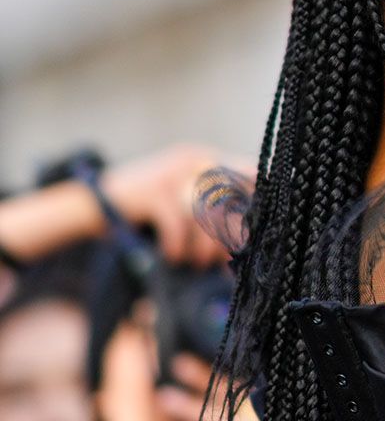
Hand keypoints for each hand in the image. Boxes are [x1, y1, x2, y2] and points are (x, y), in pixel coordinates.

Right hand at [103, 144, 253, 266]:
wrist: (93, 204)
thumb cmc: (148, 211)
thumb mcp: (184, 201)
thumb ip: (214, 209)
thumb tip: (247, 241)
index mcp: (207, 158)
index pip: (247, 174)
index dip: (255, 204)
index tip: (254, 235)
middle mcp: (194, 159)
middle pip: (231, 197)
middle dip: (231, 234)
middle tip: (223, 259)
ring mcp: (172, 172)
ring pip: (207, 212)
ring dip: (205, 245)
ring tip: (199, 262)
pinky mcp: (151, 190)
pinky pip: (177, 223)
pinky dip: (177, 245)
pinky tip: (172, 256)